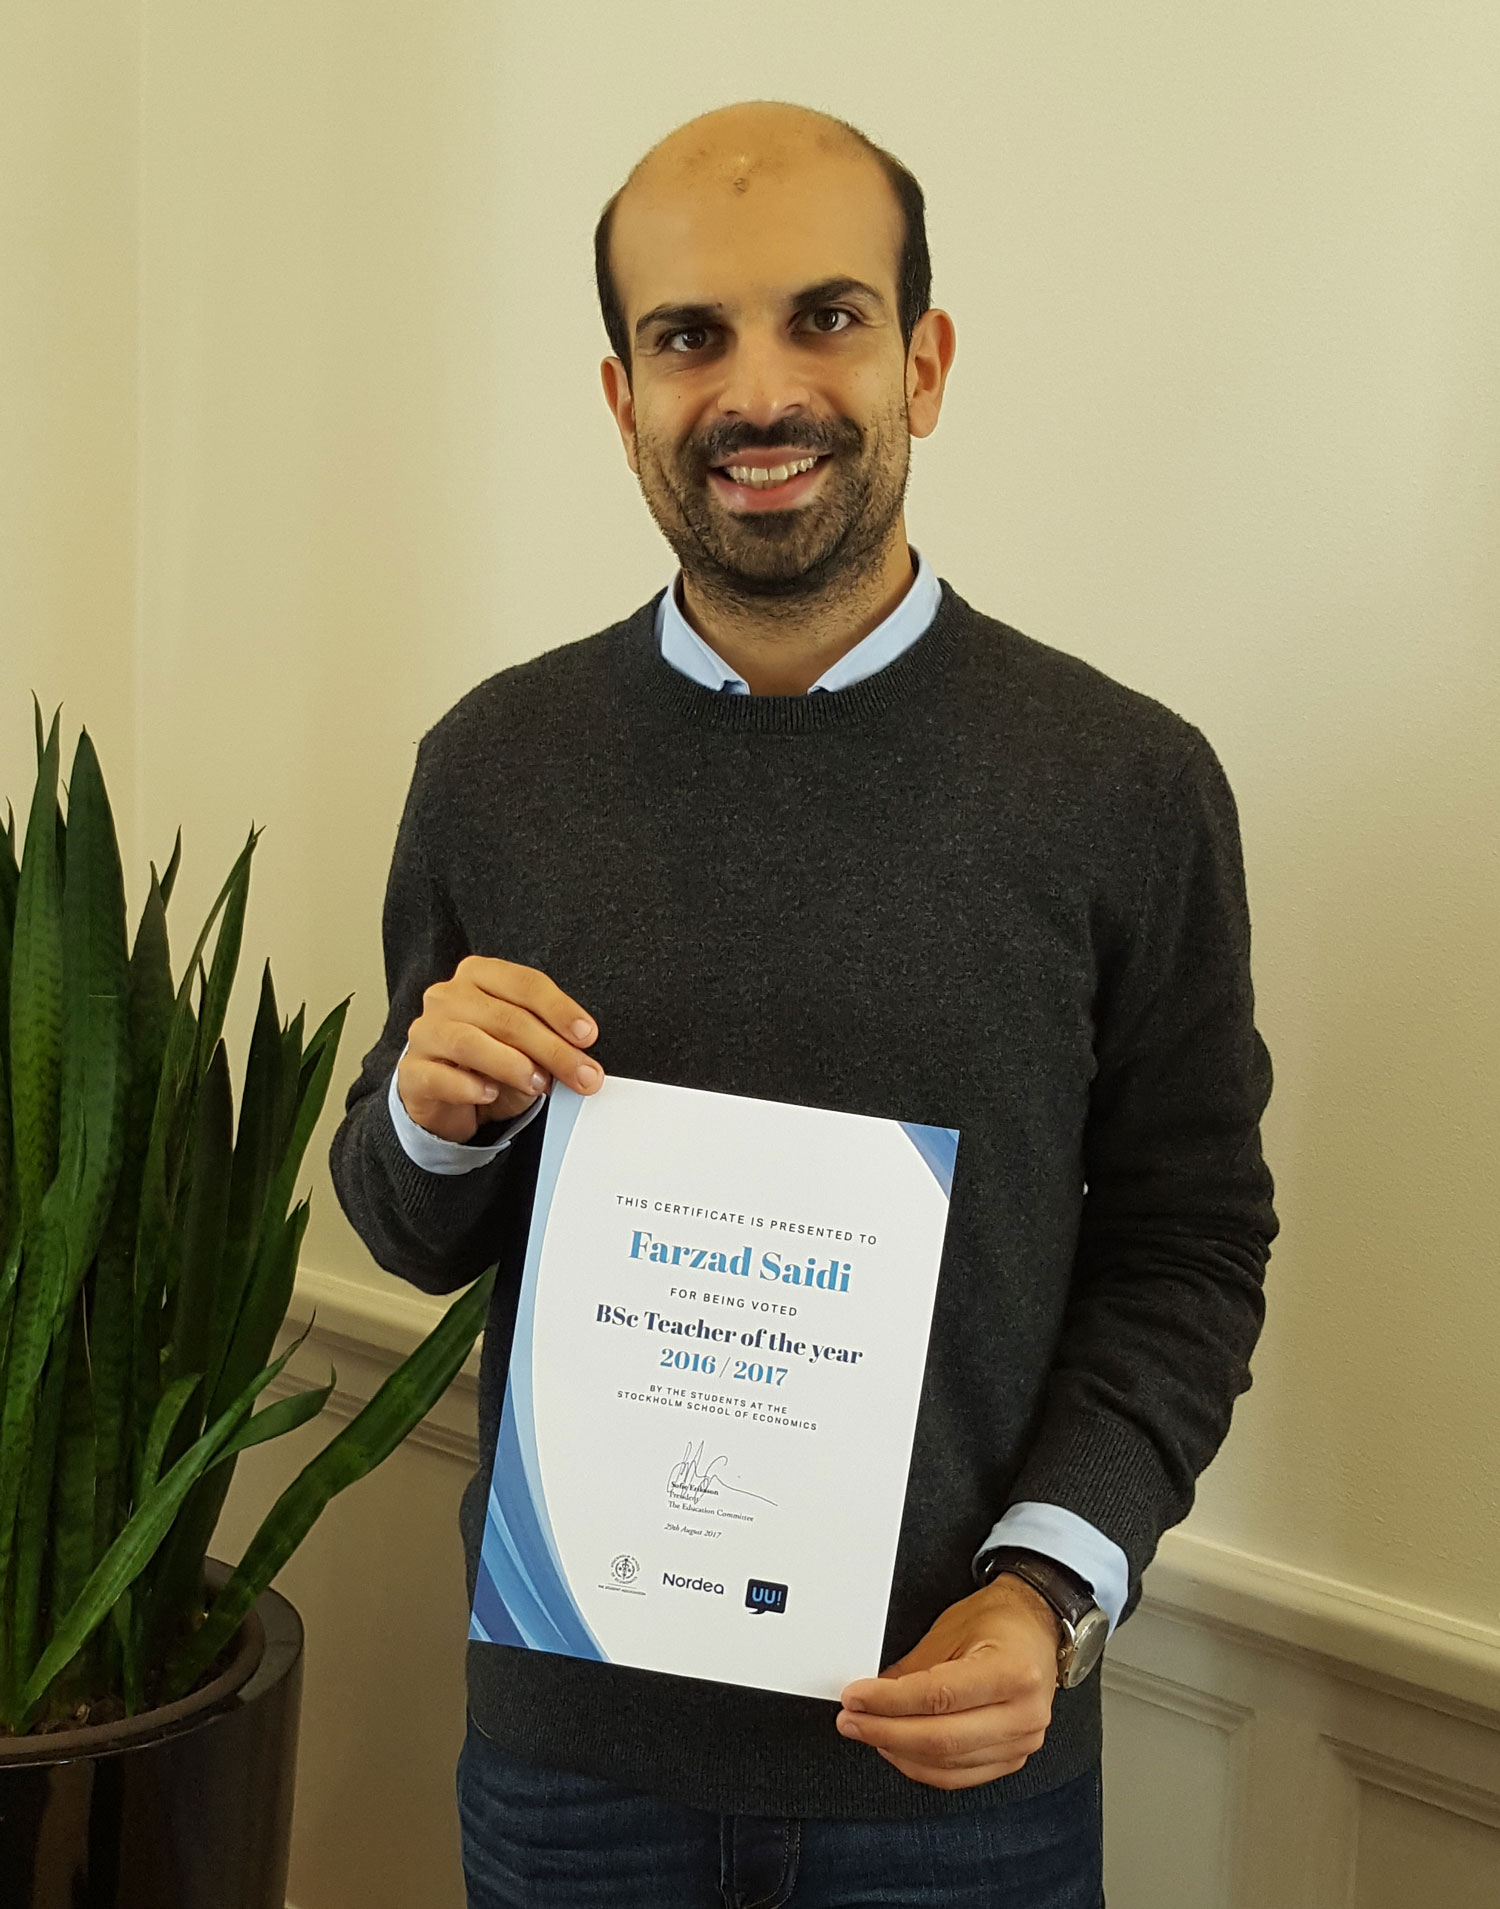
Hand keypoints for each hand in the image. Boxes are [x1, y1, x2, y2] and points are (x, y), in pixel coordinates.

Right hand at [396, 956, 602, 1142]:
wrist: (443, 1096)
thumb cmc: (487, 1060)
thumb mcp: (525, 1047)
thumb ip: (548, 1046)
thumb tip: (580, 1062)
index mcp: (479, 976)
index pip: (525, 984)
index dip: (560, 1010)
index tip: (588, 1035)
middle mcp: (448, 996)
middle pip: (506, 1017)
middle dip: (552, 1049)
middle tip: (582, 1075)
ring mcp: (426, 1032)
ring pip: (471, 1042)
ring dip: (513, 1065)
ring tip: (539, 1084)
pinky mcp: (411, 1072)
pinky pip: (441, 1077)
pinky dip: (470, 1087)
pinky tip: (491, 1093)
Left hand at [835, 1574, 1060, 1790]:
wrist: (1035, 1628)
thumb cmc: (997, 1621)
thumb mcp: (950, 1630)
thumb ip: (912, 1668)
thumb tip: (872, 1697)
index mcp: (1013, 1672)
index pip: (938, 1696)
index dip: (889, 1701)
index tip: (855, 1697)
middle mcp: (1024, 1712)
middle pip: (942, 1738)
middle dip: (886, 1731)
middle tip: (851, 1721)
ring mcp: (1022, 1741)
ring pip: (948, 1763)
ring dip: (900, 1752)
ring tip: (869, 1732)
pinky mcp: (1013, 1758)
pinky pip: (961, 1776)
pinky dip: (923, 1767)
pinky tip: (899, 1750)